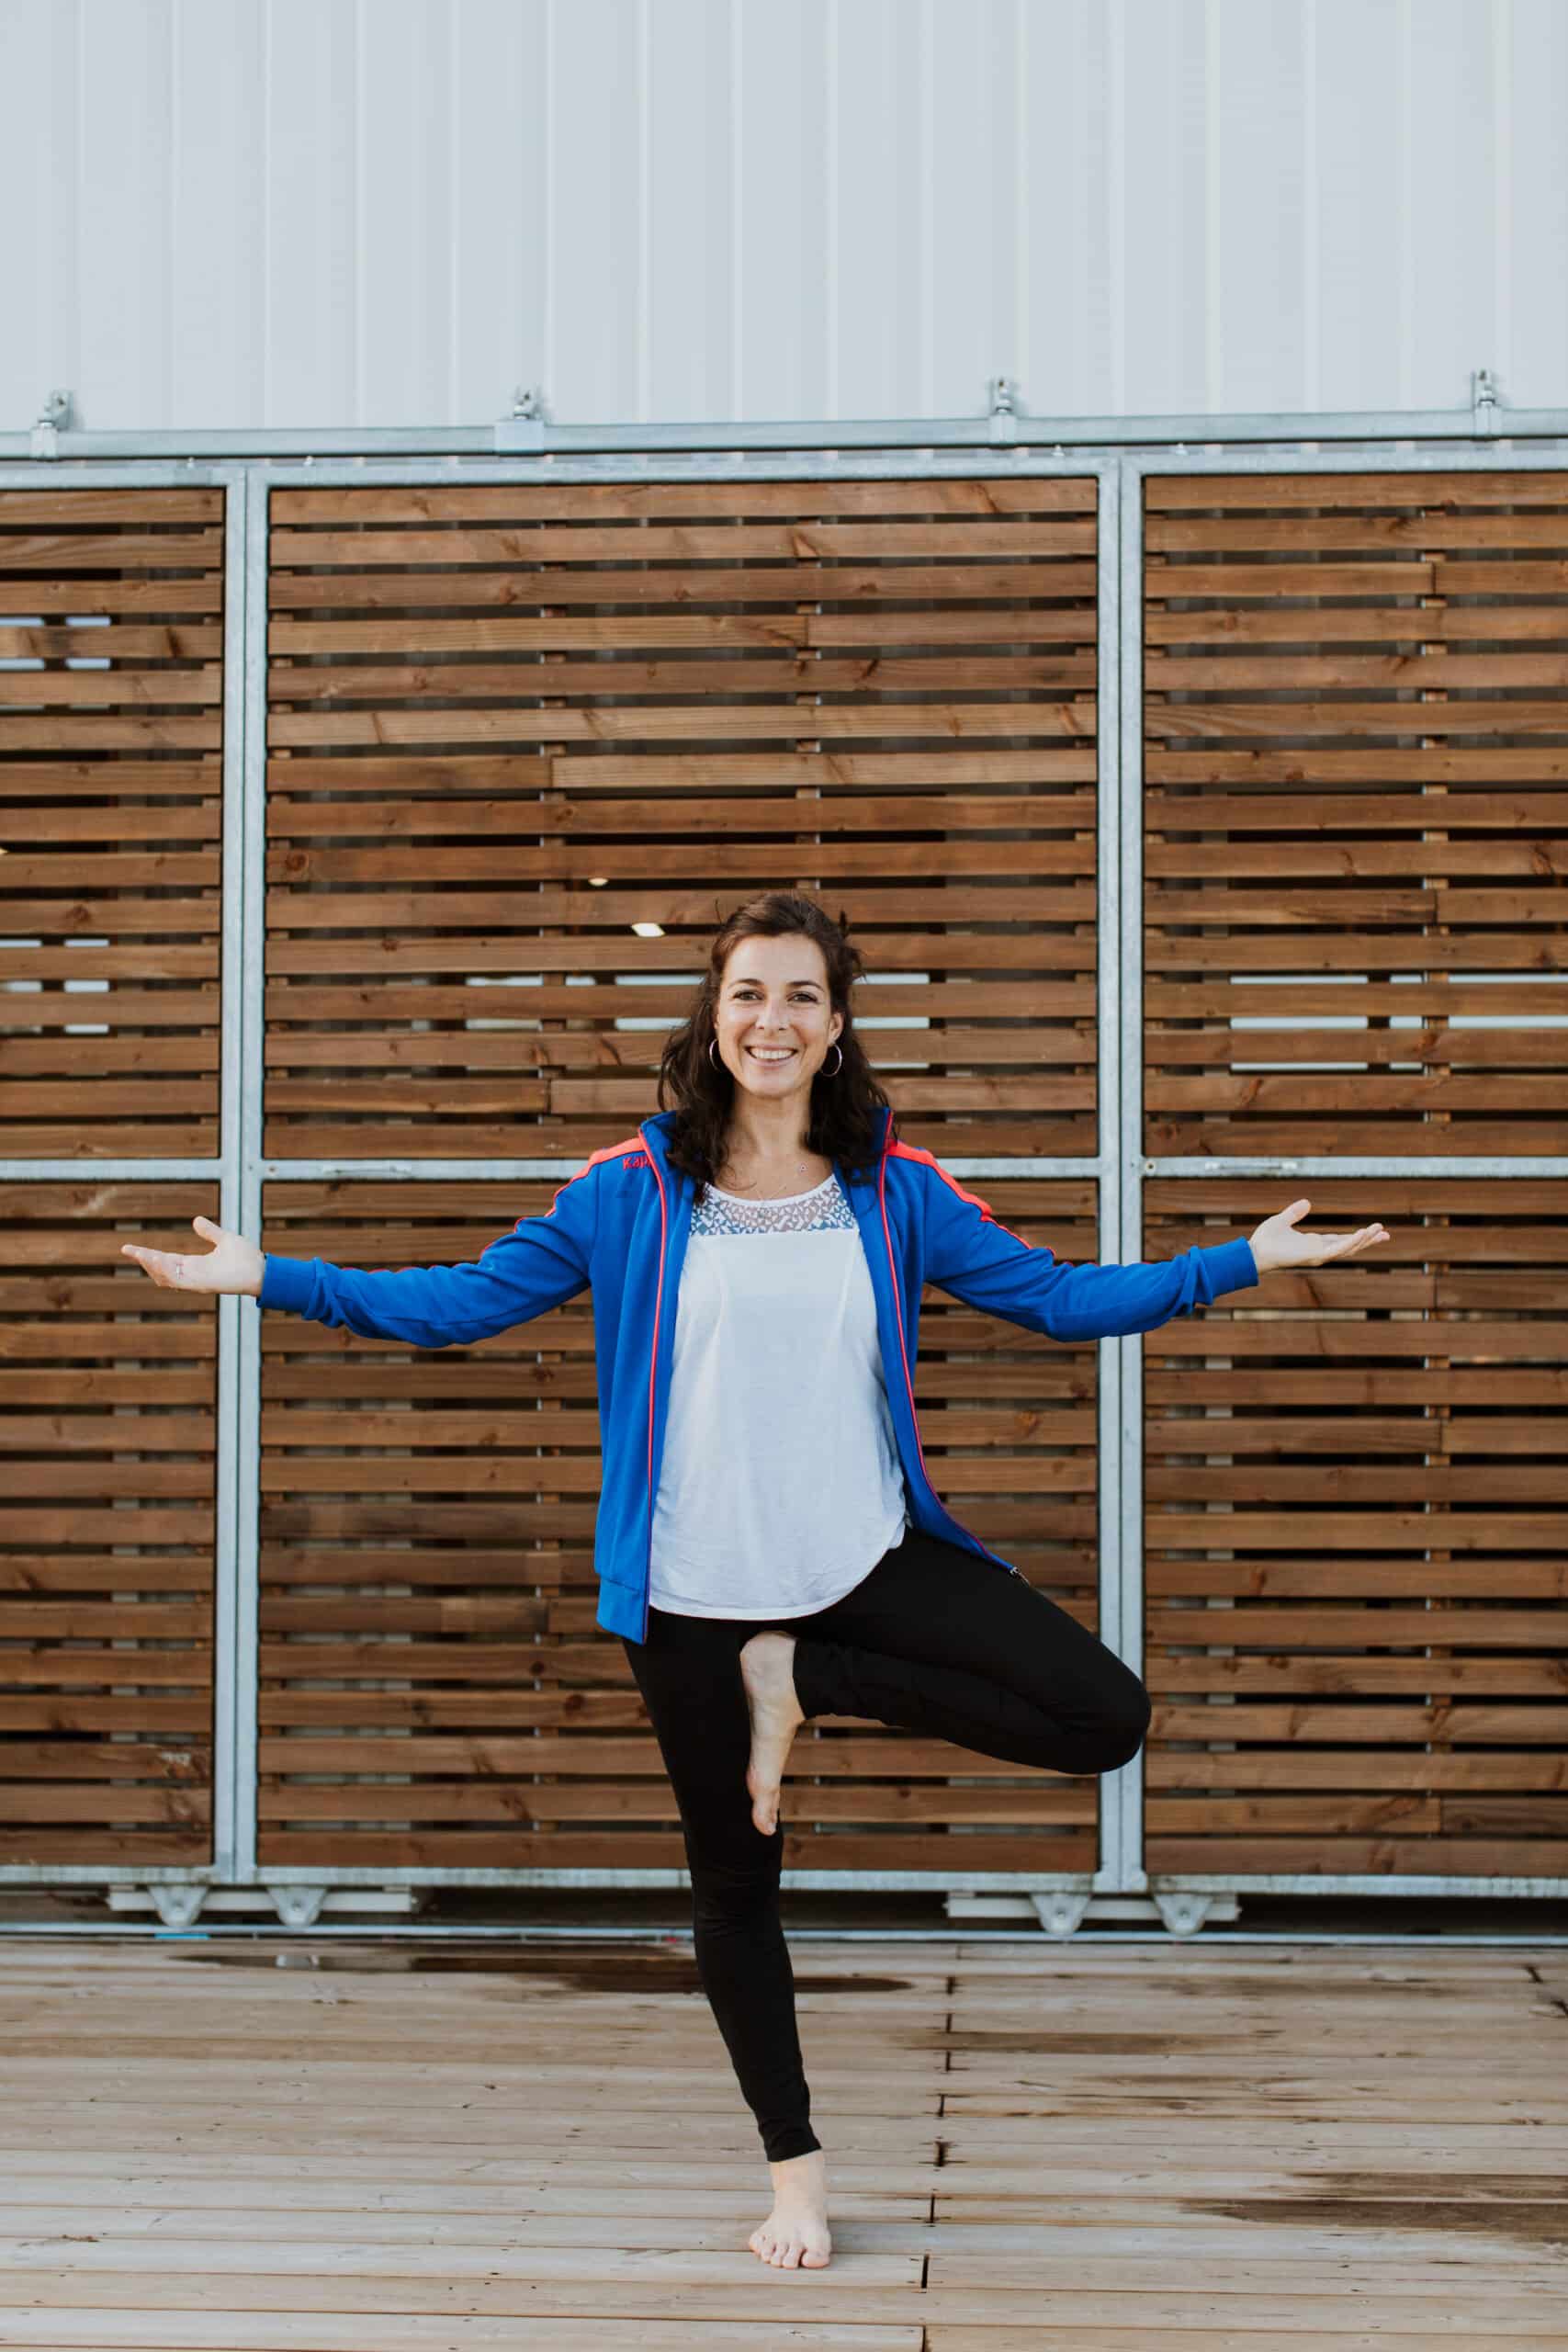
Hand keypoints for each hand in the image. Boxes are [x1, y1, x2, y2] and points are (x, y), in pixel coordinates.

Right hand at [120, 1215, 264, 1298]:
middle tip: (127, 1249)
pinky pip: (179, 1280)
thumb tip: (196, 1220)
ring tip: (139, 1253)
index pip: (164, 1260)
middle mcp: (192, 1274)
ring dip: (151, 1265)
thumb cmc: (246, 1258)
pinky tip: (157, 1259)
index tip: (128, 1248)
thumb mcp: (224, 1239)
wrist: (262, 1269)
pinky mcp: (203, 1285)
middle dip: (143, 1260)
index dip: (146, 1254)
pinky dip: (167, 1272)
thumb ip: (209, 1232)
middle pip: (160, 1269)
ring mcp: (196, 1281)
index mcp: (194, 1265)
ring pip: (165, 1276)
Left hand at [1248, 1198, 1389, 1277]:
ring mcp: (1318, 1255)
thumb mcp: (1282, 1220)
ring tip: (1380, 1231)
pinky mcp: (1314, 1256)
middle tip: (1387, 1233)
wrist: (1254, 1252)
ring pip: (1348, 1248)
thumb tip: (1307, 1202)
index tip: (1374, 1230)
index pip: (1342, 1240)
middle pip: (1350, 1246)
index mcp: (1315, 1243)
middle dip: (1368, 1240)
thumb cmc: (1265, 1240)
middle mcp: (1319, 1251)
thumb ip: (1295, 1212)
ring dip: (1364, 1240)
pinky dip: (1350, 1242)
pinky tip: (1362, 1235)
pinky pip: (1337, 1249)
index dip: (1358, 1236)